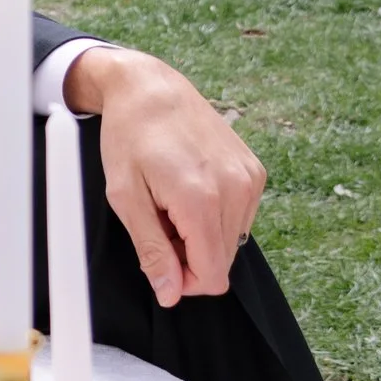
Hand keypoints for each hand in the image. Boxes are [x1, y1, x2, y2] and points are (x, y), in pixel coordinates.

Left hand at [65, 46, 264, 305]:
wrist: (150, 88)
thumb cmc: (129, 137)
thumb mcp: (125, 197)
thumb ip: (151, 249)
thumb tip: (170, 293)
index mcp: (201, 199)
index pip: (212, 276)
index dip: (185, 281)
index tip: (160, 259)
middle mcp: (235, 189)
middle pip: (223, 261)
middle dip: (190, 255)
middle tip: (160, 221)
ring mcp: (250, 178)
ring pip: (233, 241)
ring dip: (202, 234)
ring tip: (172, 200)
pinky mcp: (255, 170)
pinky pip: (240, 217)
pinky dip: (215, 214)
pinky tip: (190, 187)